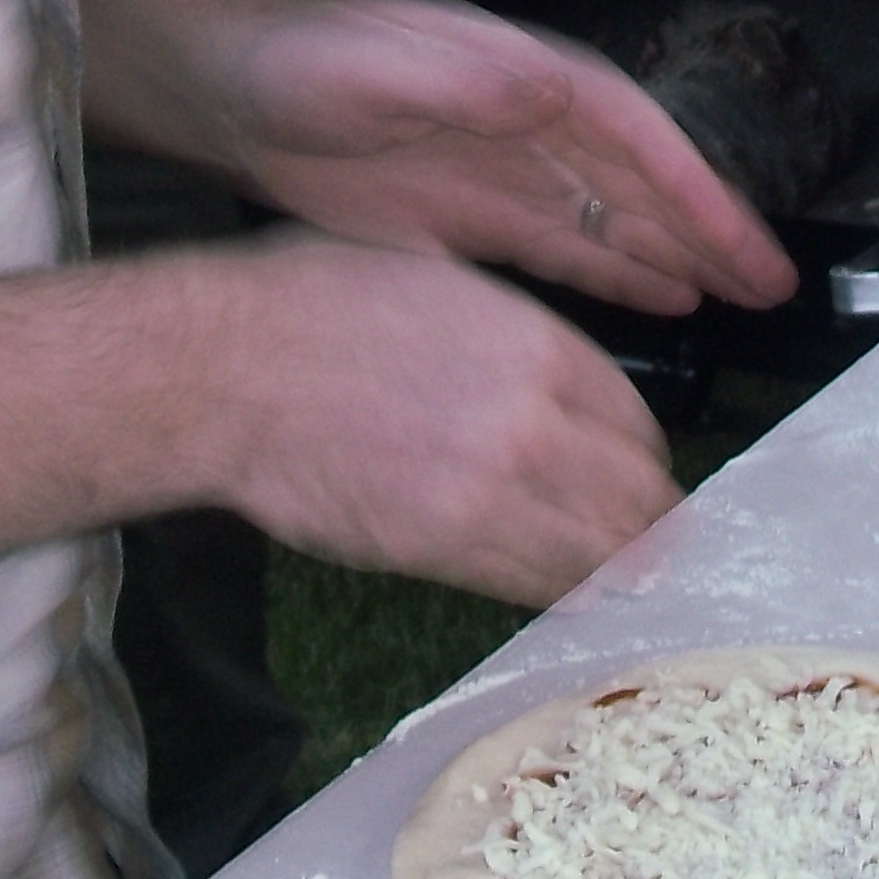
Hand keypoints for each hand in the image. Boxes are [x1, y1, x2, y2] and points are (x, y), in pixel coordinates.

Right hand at [201, 234, 681, 603]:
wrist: (228, 370)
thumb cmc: (312, 309)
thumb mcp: (439, 286)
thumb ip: (511, 338)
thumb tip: (546, 380)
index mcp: (538, 347)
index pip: (634, 420)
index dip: (640, 453)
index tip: (635, 468)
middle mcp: (534, 421)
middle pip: (637, 493)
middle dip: (648, 517)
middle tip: (649, 535)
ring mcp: (492, 493)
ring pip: (598, 552)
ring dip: (617, 567)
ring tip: (624, 576)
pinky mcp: (440, 550)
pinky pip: (532, 586)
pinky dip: (560, 593)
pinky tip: (568, 592)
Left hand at [208, 0, 799, 316]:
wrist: (229, 88)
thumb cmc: (295, 61)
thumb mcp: (369, 63)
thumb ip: (457, 79)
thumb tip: (545, 88)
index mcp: (525, 81)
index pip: (635, 137)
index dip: (696, 192)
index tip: (745, 244)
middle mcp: (533, 123)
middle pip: (643, 184)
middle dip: (710, 235)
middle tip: (773, 290)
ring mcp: (508, 169)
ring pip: (615, 220)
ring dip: (676, 259)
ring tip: (740, 304)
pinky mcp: (474, 212)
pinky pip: (564, 247)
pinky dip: (615, 274)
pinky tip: (659, 302)